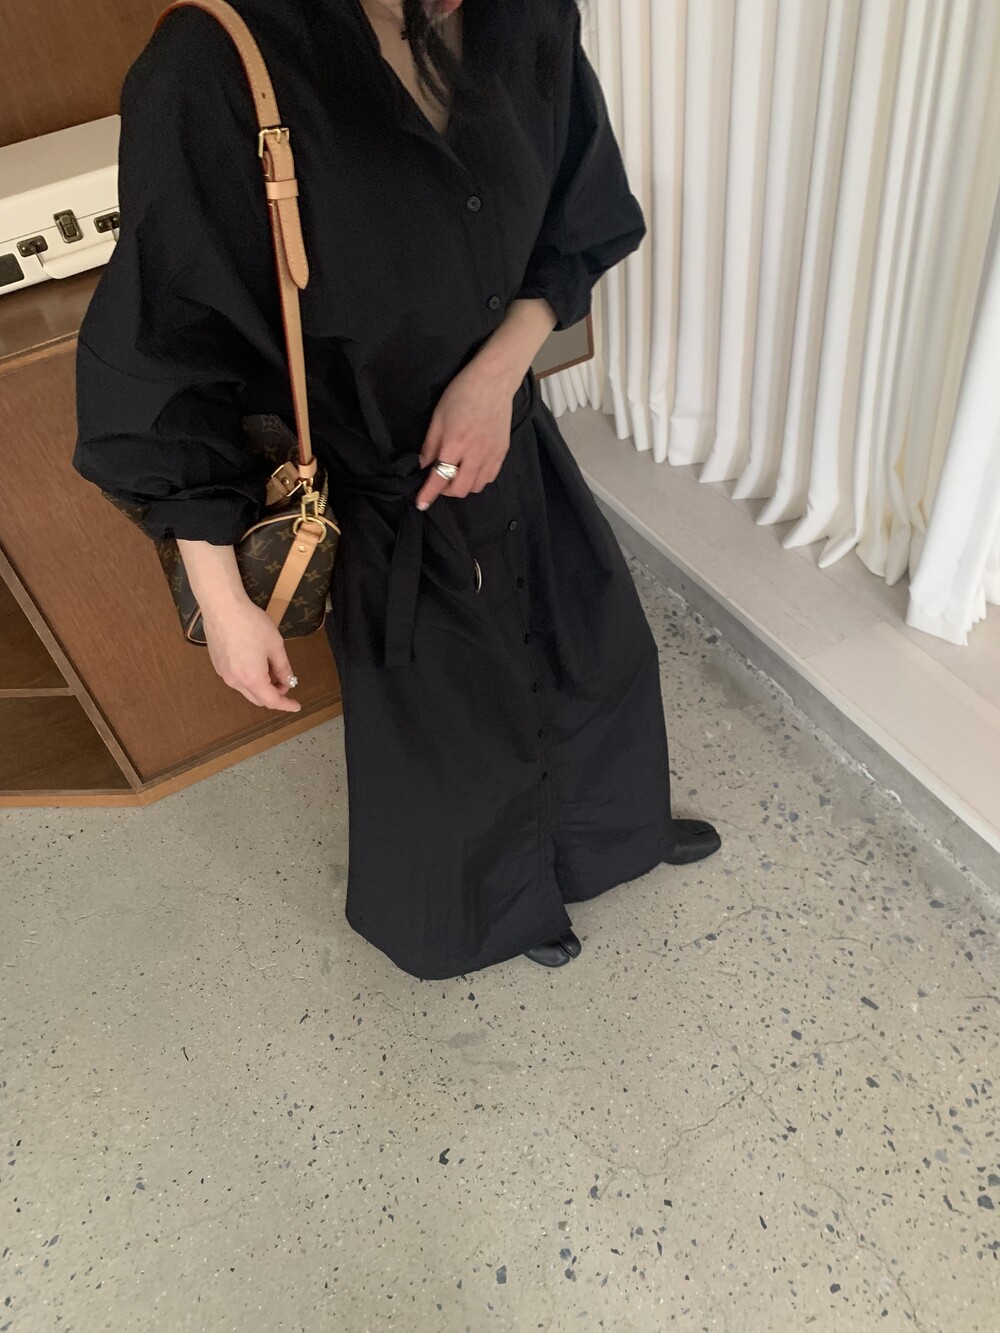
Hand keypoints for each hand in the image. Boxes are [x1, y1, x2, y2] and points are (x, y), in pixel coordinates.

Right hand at [202, 598, 301, 713]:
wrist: (222, 606)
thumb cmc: (251, 623)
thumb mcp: (275, 645)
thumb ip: (283, 668)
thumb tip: (288, 681)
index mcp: (251, 678)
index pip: (272, 701)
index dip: (286, 705)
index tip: (296, 706)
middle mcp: (235, 681)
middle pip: (258, 698)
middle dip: (274, 694)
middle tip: (286, 681)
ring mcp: (223, 673)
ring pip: (246, 689)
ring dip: (261, 685)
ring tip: (271, 667)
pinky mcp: (217, 664)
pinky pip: (236, 678)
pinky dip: (249, 677)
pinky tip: (255, 661)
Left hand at [415, 357, 514, 508]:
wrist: (493, 381)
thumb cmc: (461, 394)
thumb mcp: (438, 417)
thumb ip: (430, 445)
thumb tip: (423, 466)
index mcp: (455, 443)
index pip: (440, 477)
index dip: (428, 494)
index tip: (421, 503)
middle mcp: (475, 454)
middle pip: (460, 489)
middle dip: (446, 491)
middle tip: (439, 481)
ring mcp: (492, 454)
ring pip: (476, 487)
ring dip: (463, 486)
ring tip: (456, 473)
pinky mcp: (502, 452)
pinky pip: (490, 477)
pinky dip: (478, 479)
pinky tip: (471, 468)